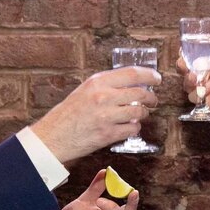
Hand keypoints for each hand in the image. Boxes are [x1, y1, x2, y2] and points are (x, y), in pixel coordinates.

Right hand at [30, 67, 159, 162]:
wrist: (53, 136)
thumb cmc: (68, 114)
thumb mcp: (85, 90)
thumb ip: (107, 85)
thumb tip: (132, 83)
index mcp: (97, 82)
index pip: (132, 73)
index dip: (149, 75)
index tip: (156, 78)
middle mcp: (103, 96)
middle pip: (140, 92)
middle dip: (151, 97)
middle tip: (153, 100)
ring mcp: (107, 116)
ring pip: (139, 111)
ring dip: (143, 113)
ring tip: (140, 114)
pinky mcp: (108, 134)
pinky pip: (133, 129)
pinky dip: (134, 128)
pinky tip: (128, 126)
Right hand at [177, 54, 209, 123]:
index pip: (196, 60)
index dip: (186, 57)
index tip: (181, 53)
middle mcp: (206, 78)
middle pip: (187, 73)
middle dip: (182, 69)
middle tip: (183, 66)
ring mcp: (206, 91)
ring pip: (188, 87)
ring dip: (190, 82)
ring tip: (197, 79)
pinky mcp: (208, 103)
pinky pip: (197, 99)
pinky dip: (199, 94)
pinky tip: (209, 89)